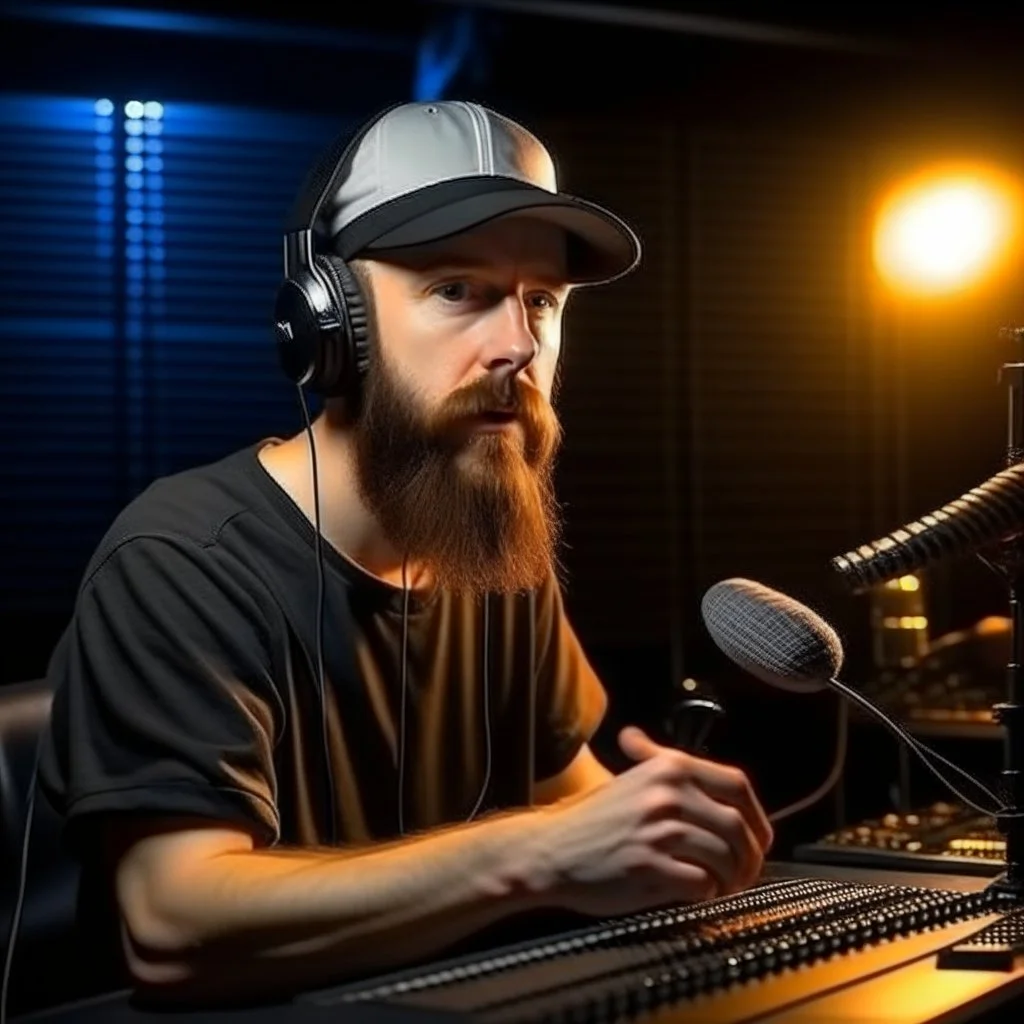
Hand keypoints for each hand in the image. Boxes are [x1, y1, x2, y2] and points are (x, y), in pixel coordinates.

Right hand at [534, 726, 772, 916]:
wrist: (549, 850)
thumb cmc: (591, 820)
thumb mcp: (632, 779)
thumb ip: (673, 775)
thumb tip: (717, 781)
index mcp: (668, 768)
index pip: (737, 785)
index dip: (758, 816)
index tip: (759, 837)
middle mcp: (667, 794)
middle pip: (738, 826)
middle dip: (750, 857)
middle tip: (744, 873)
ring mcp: (659, 831)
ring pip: (725, 858)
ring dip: (731, 879)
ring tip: (720, 886)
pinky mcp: (650, 867)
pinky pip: (702, 884)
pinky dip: (707, 895)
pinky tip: (696, 894)